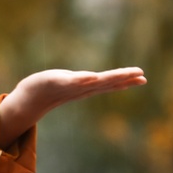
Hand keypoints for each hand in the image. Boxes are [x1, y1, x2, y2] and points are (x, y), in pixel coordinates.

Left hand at [0, 67, 147, 144]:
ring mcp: (70, 86)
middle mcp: (81, 88)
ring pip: (94, 82)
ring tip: (125, 74)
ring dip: (109, 79)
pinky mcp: (57, 83)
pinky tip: (92, 77)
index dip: (127, 80)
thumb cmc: (50, 90)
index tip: (143, 77)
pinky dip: (83, 81)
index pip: (110, 83)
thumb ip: (84, 83)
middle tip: (143, 75)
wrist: (29, 98)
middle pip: (107, 82)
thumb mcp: (70, 84)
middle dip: (124, 78)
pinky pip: (72, 82)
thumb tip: (95, 80)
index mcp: (86, 87)